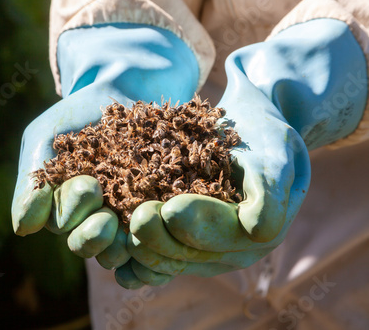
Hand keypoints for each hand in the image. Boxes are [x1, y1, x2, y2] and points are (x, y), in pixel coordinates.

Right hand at [11, 24, 203, 280]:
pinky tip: (159, 243)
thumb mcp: (43, 139)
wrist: (122, 92)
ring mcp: (120, 222)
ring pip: (115, 251)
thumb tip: (24, 229)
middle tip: (107, 218)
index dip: (70, 211)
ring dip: (121, 246)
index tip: (88, 185)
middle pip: (85, 244)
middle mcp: (87, 220)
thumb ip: (31, 180)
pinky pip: (149, 246)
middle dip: (93, 235)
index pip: (58, 224)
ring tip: (135, 229)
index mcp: (58, 207)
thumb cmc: (76, 117)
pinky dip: (150, 252)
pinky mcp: (151, 218)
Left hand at [126, 19, 366, 278]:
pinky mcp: (180, 242)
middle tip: (138, 217)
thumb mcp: (273, 153)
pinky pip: (156, 260)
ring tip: (117, 230)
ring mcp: (205, 250)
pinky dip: (136, 261)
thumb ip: (269, 190)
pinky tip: (116, 256)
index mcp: (258, 232)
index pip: (224, 236)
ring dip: (143, 249)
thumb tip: (257, 230)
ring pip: (169, 261)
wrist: (244, 128)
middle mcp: (231, 249)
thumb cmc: (262, 135)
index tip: (171, 209)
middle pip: (192, 254)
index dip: (198, 226)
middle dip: (162, 238)